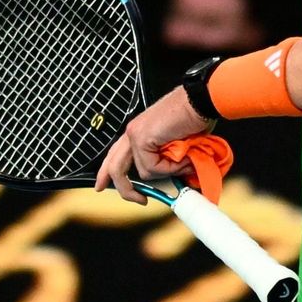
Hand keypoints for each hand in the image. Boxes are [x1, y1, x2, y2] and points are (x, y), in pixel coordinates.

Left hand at [94, 86, 211, 202]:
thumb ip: (168, 160)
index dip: (106, 173)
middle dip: (125, 189)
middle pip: (115, 166)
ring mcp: (135, 134)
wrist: (200, 101)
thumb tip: (171, 180)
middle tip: (139, 200)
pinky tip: (182, 156)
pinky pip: (152, 167)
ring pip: (142, 171)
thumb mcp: (177, 145)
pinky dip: (170, 168)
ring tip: (183, 163)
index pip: (116, 155)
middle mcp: (133, 132)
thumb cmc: (194, 118)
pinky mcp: (142, 138)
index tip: (101, 186)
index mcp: (138, 131)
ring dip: (167, 173)